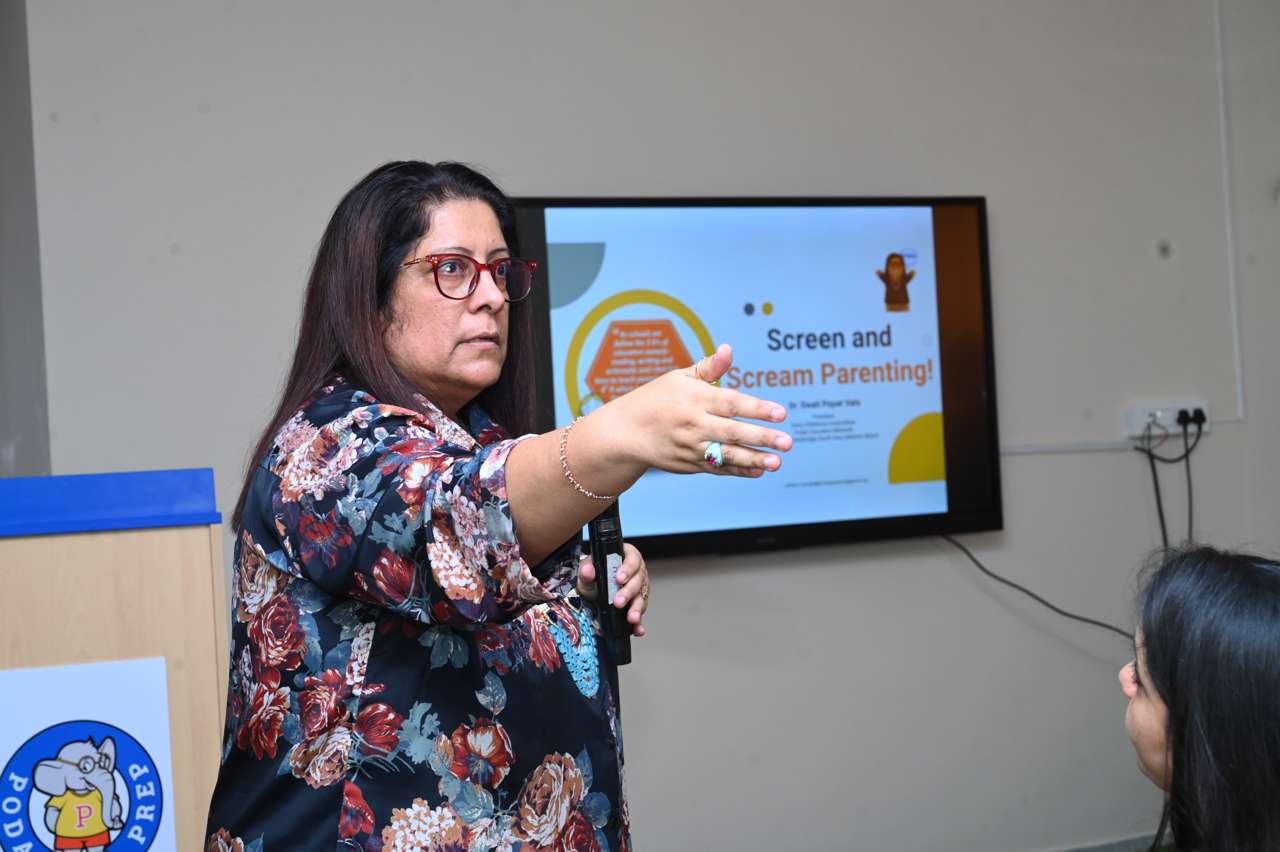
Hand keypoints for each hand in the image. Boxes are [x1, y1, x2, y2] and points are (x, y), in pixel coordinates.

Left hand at [576, 543, 649, 636]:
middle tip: (618, 602)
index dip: (628, 569)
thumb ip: (586, 570)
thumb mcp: (587, 571)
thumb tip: (588, 570)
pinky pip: (640, 613)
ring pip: (641, 597)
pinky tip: (637, 629)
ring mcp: (639, 588)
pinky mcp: (638, 604)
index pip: (632, 560)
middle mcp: (637, 572)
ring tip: (631, 618)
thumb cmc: (594, 577)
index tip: (619, 579)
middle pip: (638, 581)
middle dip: (628, 592)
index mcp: (627, 557)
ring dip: (636, 609)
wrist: (592, 592)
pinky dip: (639, 623)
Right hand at [608, 343, 791, 477]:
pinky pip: (718, 468)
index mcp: (695, 398)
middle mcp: (694, 424)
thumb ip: (709, 368)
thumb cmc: (657, 399)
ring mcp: (691, 447)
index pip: (731, 403)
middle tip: (787, 442)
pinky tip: (758, 470)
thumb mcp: (679, 378)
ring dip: (753, 459)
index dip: (757, 408)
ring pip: (726, 455)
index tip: (781, 412)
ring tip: (776, 462)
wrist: (625, 431)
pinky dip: (738, 470)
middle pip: (732, 431)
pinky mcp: (689, 464)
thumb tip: (728, 349)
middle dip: (761, 437)